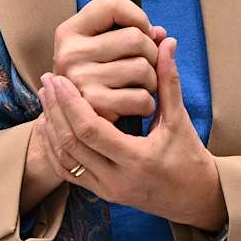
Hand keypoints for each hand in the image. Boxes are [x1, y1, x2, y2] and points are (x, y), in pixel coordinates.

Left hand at [35, 36, 226, 229]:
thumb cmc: (189, 157)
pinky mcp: (101, 193)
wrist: (194, 198)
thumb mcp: (179, 120)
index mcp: (137, 159)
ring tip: (46, 98)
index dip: (71, 103)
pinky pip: (68, 173)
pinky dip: (55, 149)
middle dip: (55, 110)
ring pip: (65, 160)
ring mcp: (106, 189)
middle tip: (47, 81)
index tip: (60, 79)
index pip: (91, 130)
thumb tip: (165, 42)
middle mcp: (117, 179)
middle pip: (71, 144)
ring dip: (51, 127)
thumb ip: (169, 81)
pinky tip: (51, 125)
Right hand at [51, 0, 162, 121]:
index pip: (111, 4)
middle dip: (151, 53)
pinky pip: (141, 98)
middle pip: (135, 37)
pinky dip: (148, 104)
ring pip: (143, 68)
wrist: (76, 124)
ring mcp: (80, 80)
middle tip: (145, 66)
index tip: (143, 32)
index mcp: (69, 32)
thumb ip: (133, 34)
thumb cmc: (97, 81)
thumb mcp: (104, 49)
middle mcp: (69, 53)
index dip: (137, 16)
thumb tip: (163, 37)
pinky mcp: (94, 106)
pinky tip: (135, 106)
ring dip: (152, 81)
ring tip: (139, 87)